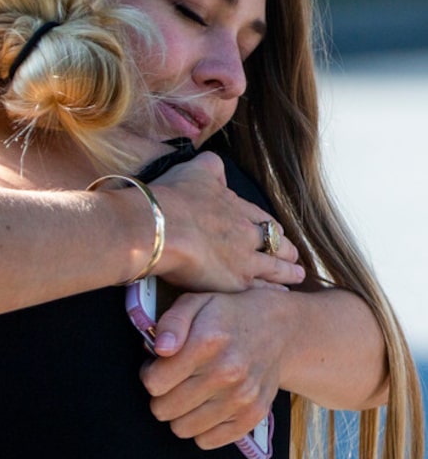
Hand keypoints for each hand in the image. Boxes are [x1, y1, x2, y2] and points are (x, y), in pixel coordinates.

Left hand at [139, 288, 286, 448]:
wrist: (277, 330)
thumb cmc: (227, 317)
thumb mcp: (195, 303)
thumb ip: (171, 322)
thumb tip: (161, 348)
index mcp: (207, 342)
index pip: (155, 382)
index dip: (150, 374)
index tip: (158, 366)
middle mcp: (227, 372)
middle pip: (164, 409)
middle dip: (161, 395)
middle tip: (174, 380)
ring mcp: (242, 397)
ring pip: (182, 428)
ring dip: (180, 413)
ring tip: (189, 391)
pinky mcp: (252, 416)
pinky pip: (207, 441)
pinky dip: (201, 427)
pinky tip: (206, 405)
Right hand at [151, 152, 302, 290]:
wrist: (161, 227)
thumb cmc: (172, 198)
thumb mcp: (194, 169)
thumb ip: (209, 166)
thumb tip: (216, 165)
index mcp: (234, 206)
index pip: (259, 216)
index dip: (269, 224)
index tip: (276, 230)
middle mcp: (245, 231)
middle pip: (273, 240)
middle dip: (285, 247)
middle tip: (293, 254)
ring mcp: (245, 258)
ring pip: (275, 265)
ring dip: (288, 270)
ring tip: (297, 274)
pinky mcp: (237, 282)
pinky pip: (263, 288)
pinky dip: (275, 290)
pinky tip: (282, 293)